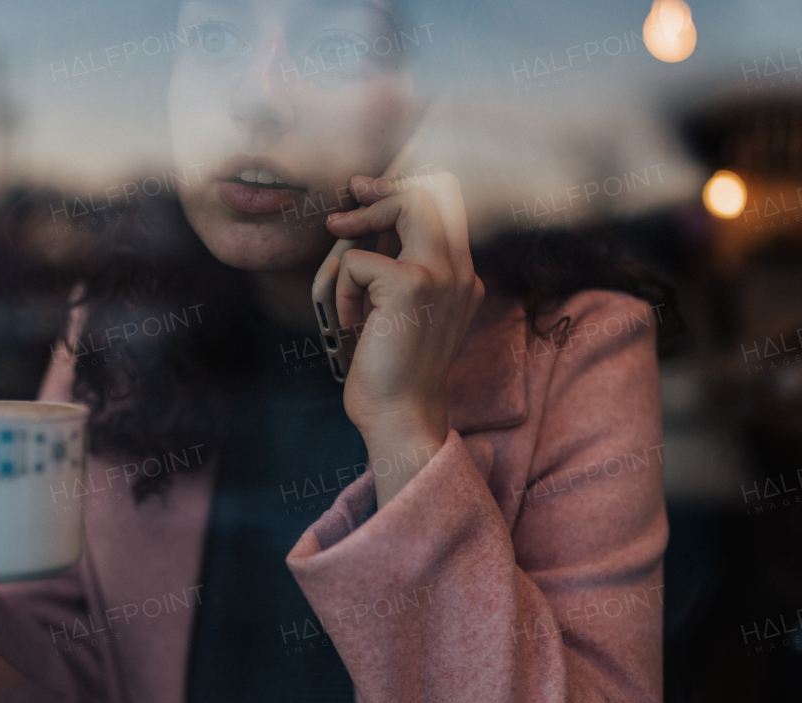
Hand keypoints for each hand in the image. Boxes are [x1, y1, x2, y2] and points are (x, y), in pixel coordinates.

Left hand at [324, 171, 483, 505]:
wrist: (400, 416)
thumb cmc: (392, 371)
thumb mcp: (401, 312)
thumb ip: (397, 268)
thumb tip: (365, 224)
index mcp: (461, 276)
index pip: (450, 204)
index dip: (407, 188)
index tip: (367, 193)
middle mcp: (460, 270)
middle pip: (437, 189)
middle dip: (385, 188)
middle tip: (349, 200)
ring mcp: (440, 274)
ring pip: (408, 204)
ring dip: (362, 223)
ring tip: (341, 257)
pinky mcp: (410, 284)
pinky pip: (358, 260)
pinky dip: (343, 289)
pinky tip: (351, 322)